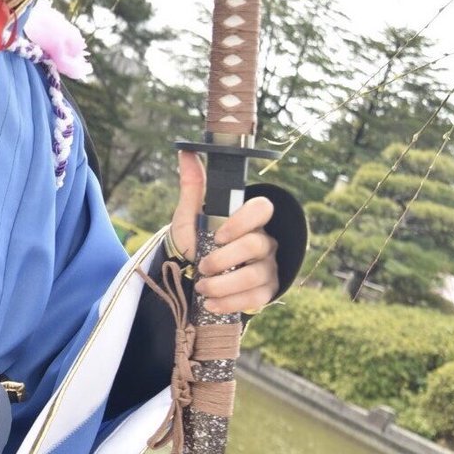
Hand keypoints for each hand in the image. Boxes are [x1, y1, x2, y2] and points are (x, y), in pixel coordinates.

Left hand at [169, 151, 278, 314]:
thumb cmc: (193, 241)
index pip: (262, 209)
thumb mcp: (188, 215)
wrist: (189, 276)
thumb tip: (186, 150)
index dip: (242, 222)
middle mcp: (263, 242)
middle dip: (225, 259)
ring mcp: (267, 267)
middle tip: (202, 267)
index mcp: (248, 219)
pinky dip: (230, 303)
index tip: (217, 235)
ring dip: (224, 284)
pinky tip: (211, 304)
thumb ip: (192, 186)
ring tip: (201, 288)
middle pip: (257, 246)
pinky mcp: (265, 292)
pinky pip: (257, 298)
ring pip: (255, 275)